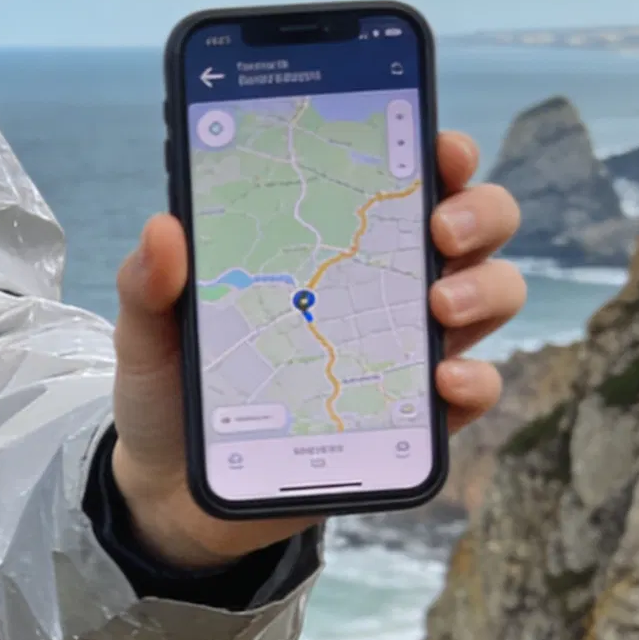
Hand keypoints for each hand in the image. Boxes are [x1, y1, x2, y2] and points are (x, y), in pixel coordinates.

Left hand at [110, 129, 524, 566]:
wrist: (176, 489)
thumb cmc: (176, 388)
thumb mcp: (150, 331)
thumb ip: (148, 282)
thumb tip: (164, 228)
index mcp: (336, 240)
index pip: (407, 179)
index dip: (441, 154)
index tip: (440, 150)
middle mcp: (387, 285)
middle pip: (473, 227)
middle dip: (478, 214)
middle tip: (439, 231)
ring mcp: (407, 351)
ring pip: (489, 296)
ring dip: (483, 290)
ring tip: (440, 306)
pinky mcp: (412, 421)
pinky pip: (471, 392)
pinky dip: (474, 381)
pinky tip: (442, 380)